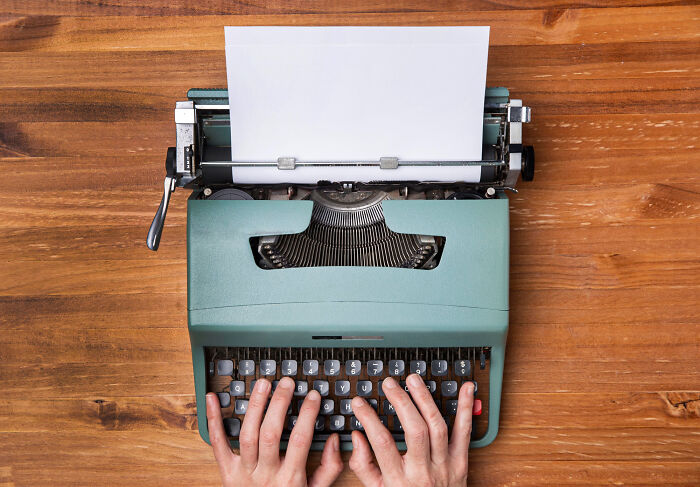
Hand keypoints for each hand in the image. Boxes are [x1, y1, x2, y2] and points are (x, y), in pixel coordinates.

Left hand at [206, 377, 343, 486]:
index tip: (313, 396)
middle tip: (287, 383)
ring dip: (254, 406)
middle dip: (279, 404)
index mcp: (290, 479)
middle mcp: (265, 475)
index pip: (300, 440)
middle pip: (270, 433)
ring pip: (247, 435)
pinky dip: (213, 420)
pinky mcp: (226, 472)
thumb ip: (329, 469)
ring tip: (263, 384)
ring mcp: (243, 473)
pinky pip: (218, 444)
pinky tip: (213, 399)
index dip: (307, 415)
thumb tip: (335, 440)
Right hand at [349, 375, 473, 486]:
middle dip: (401, 402)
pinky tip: (467, 389)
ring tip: (414, 380)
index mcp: (399, 480)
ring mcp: (444, 466)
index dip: (369, 418)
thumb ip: (363, 466)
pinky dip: (467, 409)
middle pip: (414, 430)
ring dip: (426, 399)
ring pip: (437, 426)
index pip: (382, 442)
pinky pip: (465, 433)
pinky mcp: (461, 463)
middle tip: (389, 384)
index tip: (360, 402)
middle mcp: (423, 472)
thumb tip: (356, 437)